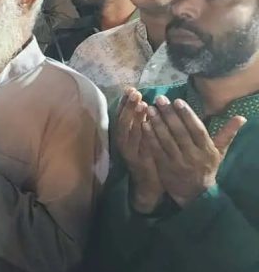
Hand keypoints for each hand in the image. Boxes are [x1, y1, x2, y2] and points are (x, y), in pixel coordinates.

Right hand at [114, 89, 162, 212]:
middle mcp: (122, 141)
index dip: (125, 102)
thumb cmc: (149, 157)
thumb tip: (145, 103)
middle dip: (128, 106)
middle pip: (122, 121)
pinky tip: (146, 124)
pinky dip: (140, 134)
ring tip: (141, 104)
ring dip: (133, 117)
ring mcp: (128, 151)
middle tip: (135, 93)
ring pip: (128, 131)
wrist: (150, 183)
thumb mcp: (144, 138)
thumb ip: (142, 123)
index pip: (121, 115)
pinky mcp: (136, 160)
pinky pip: (137, 144)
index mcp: (124, 135)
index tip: (131, 89)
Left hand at [142, 94, 245, 206]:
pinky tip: (144, 125)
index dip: (187, 115)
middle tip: (159, 99)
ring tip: (149, 109)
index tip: (177, 101)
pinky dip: (150, 137)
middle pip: (179, 132)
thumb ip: (227, 134)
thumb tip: (241, 117)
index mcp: (207, 150)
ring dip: (157, 123)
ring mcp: (178, 162)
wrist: (195, 193)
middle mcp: (193, 156)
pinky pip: (156, 150)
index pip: (197, 129)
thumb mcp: (219, 152)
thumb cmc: (207, 168)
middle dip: (169, 115)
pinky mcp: (165, 168)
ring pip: (166, 140)